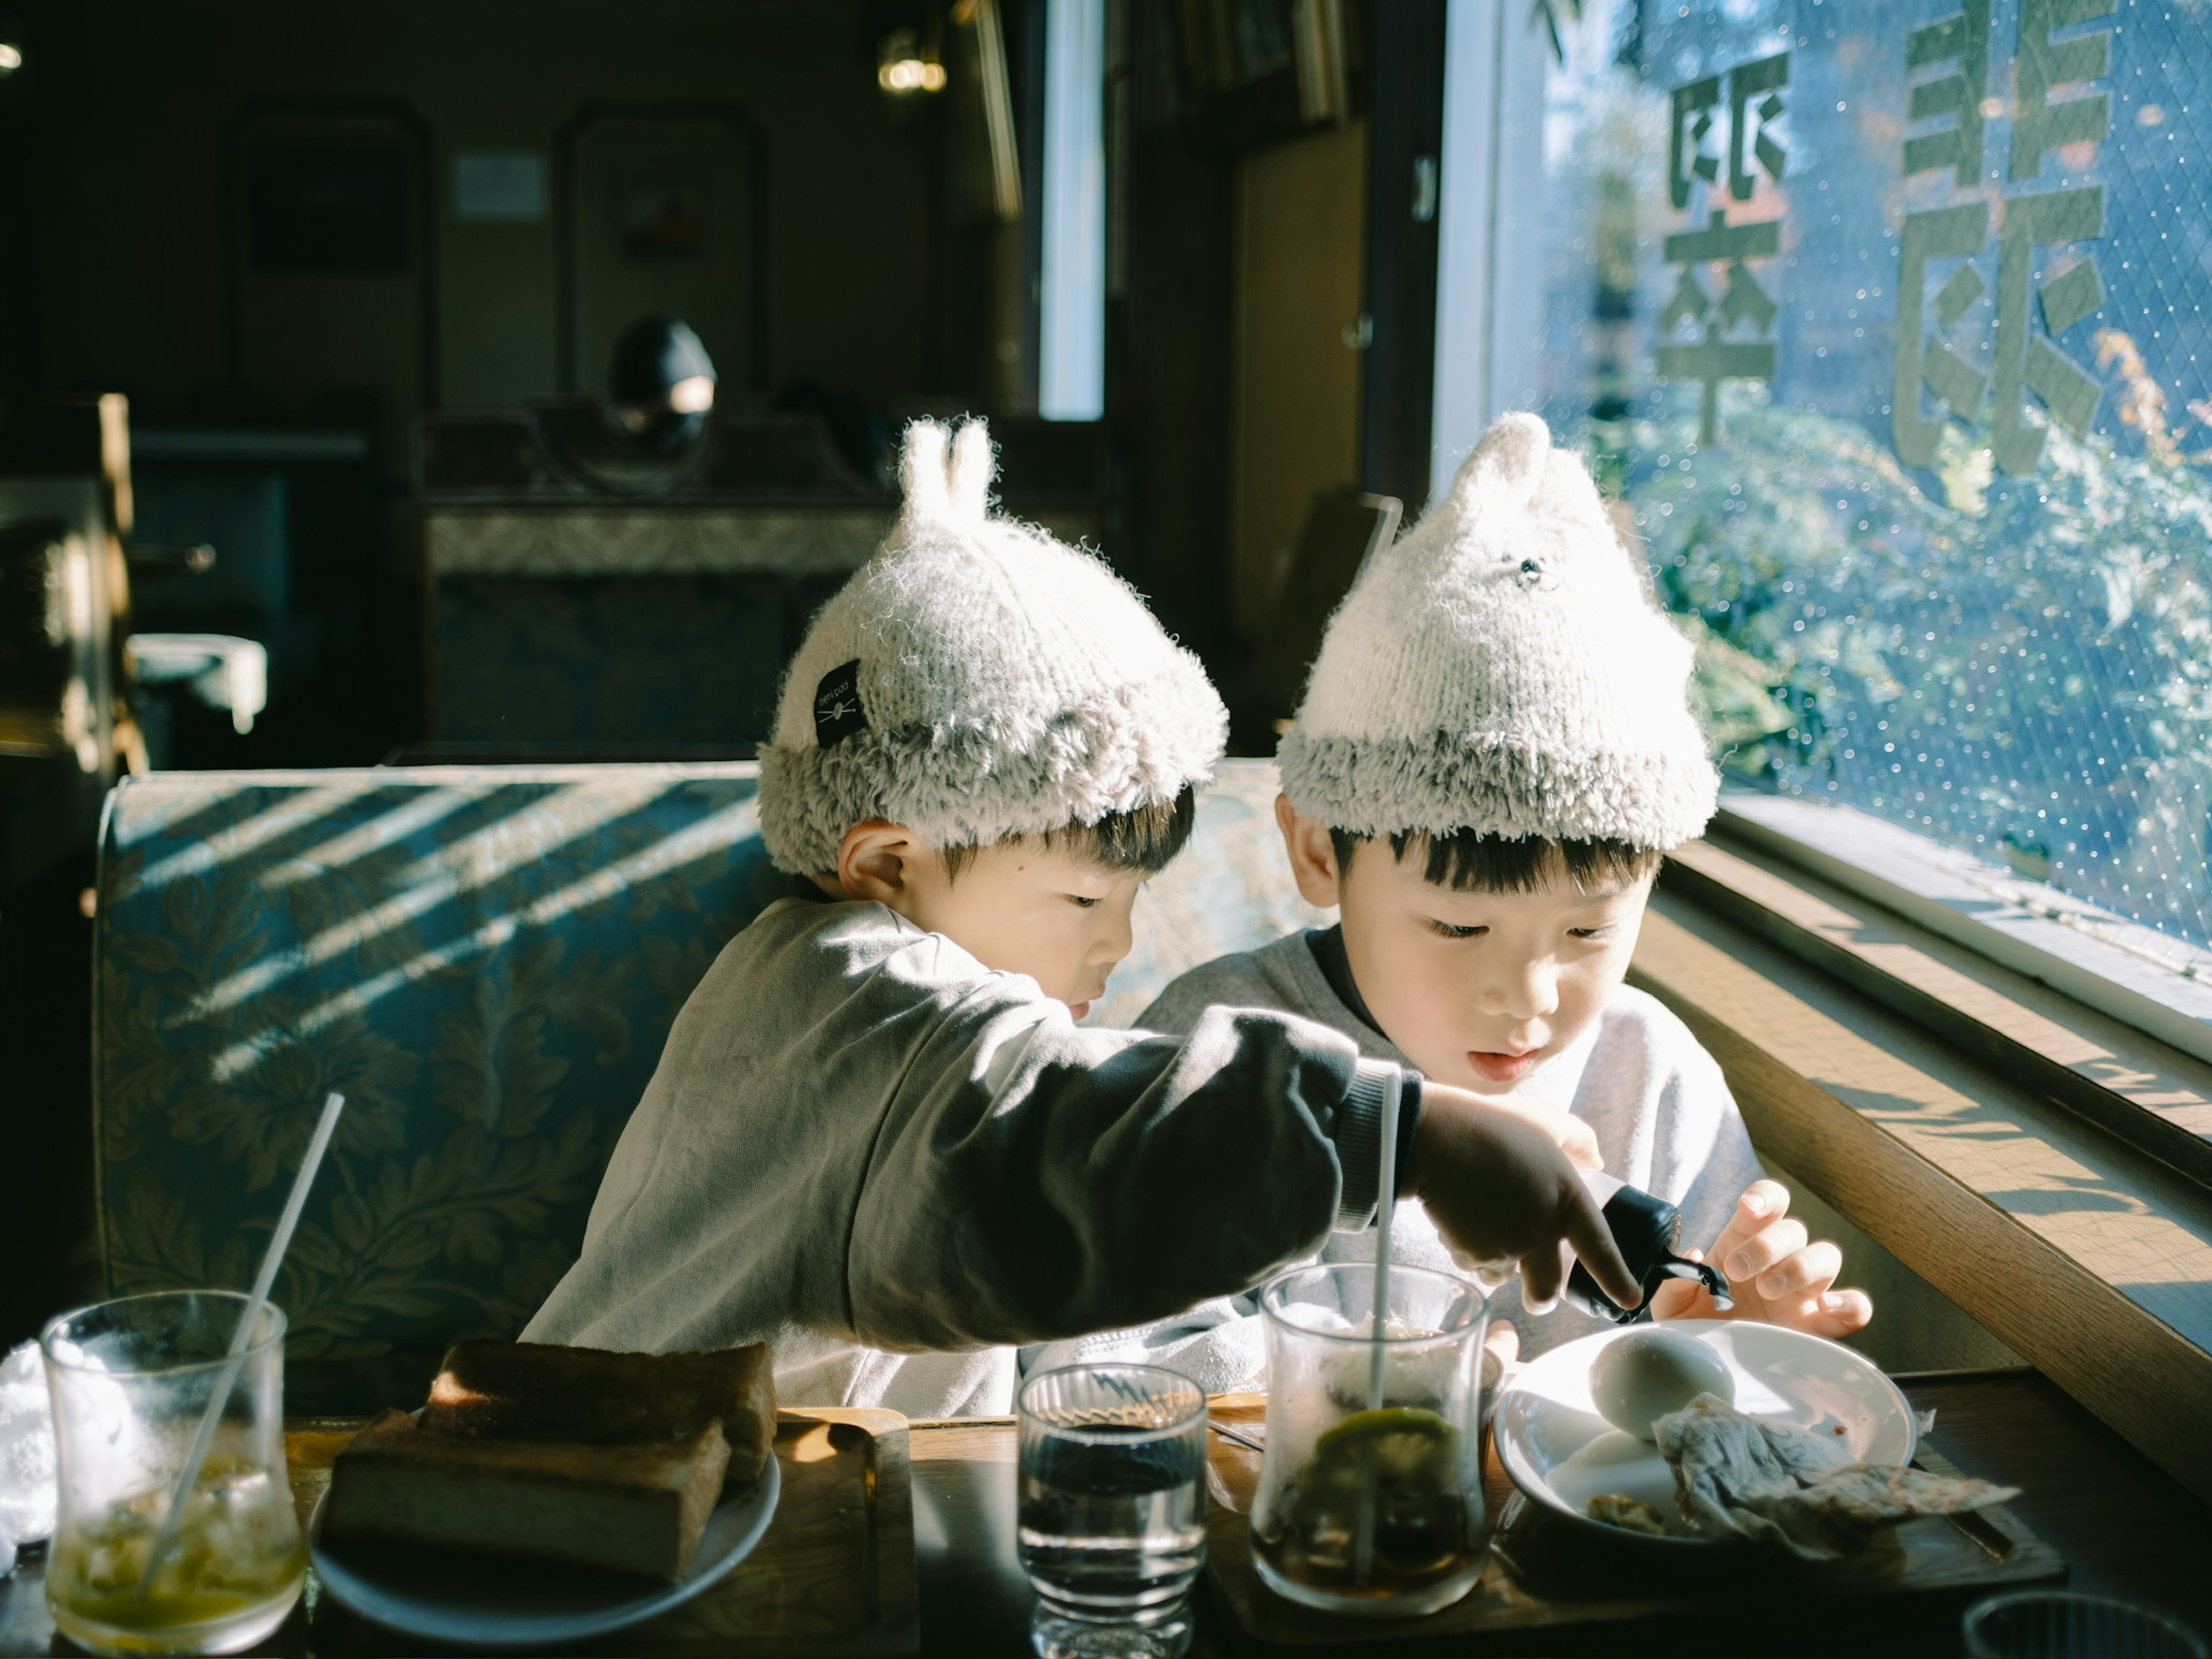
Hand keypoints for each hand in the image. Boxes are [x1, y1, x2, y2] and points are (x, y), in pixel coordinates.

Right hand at [1407, 1082, 1640, 1314]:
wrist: (1436, 1140)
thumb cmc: (1491, 1124)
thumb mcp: (1545, 1120)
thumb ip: (1578, 1139)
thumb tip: (1596, 1161)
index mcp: (1567, 1200)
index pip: (1600, 1250)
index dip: (1617, 1280)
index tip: (1630, 1302)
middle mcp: (1542, 1232)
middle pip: (1547, 1287)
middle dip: (1542, 1299)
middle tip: (1537, 1298)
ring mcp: (1507, 1248)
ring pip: (1503, 1276)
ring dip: (1497, 1265)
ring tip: (1480, 1228)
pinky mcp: (1473, 1254)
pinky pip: (1474, 1263)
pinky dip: (1469, 1251)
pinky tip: (1460, 1220)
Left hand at [1649, 1180, 1871, 1337]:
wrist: (1707, 1365)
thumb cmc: (1693, 1326)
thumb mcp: (1671, 1306)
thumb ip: (1675, 1281)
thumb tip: (1693, 1258)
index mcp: (1745, 1241)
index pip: (1769, 1203)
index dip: (1765, 1197)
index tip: (1748, 1208)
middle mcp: (1779, 1260)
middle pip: (1795, 1229)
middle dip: (1767, 1245)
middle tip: (1737, 1271)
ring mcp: (1804, 1291)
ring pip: (1827, 1256)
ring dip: (1800, 1267)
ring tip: (1767, 1290)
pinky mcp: (1822, 1324)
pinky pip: (1856, 1307)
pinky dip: (1850, 1303)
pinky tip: (1825, 1306)